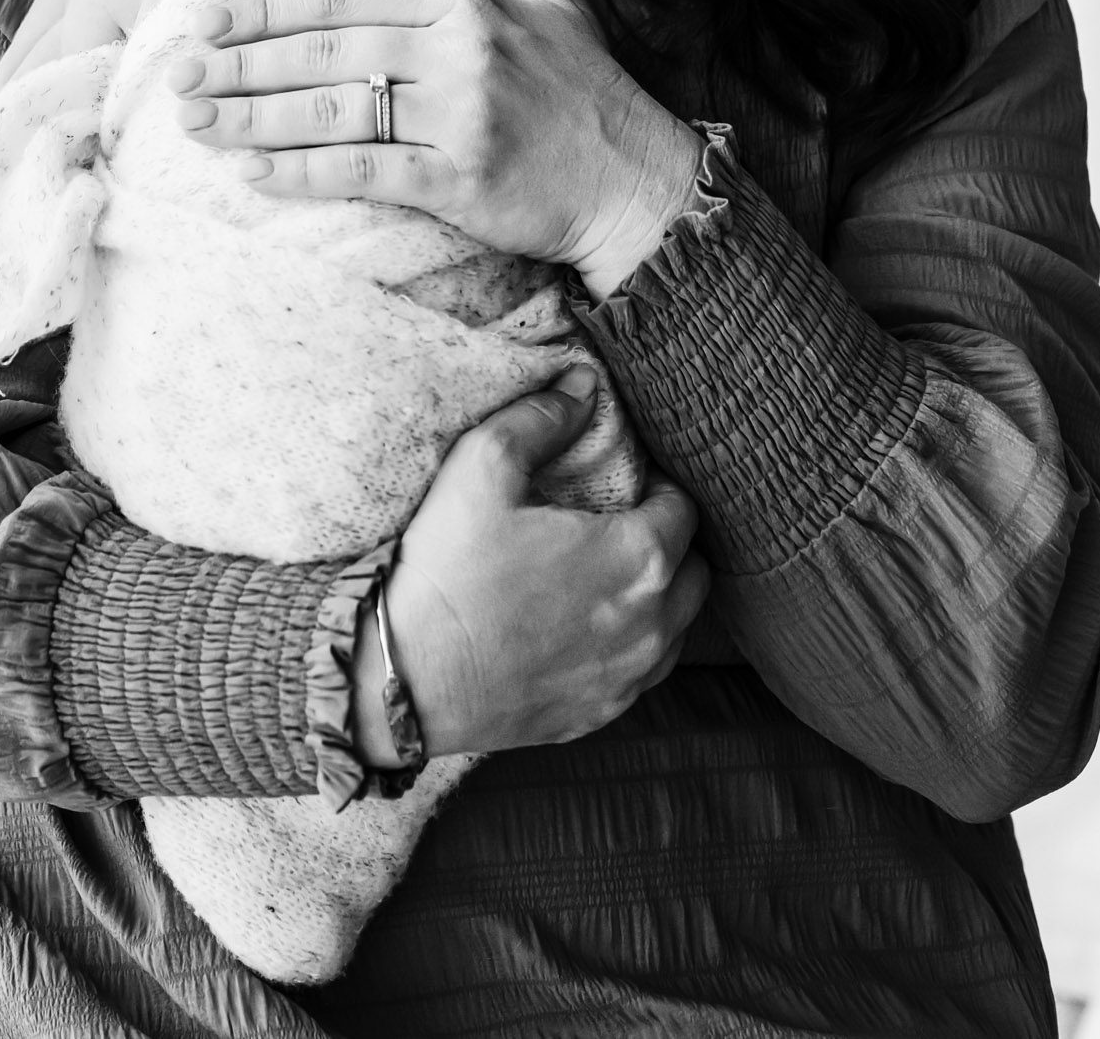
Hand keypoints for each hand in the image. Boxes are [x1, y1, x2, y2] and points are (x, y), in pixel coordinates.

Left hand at [169, 0, 703, 293]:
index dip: (264, 6)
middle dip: (240, 62)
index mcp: (464, 0)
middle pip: (324, 48)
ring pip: (333, 108)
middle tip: (174, 74)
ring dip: (253, 116)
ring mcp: (460, 115)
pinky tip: (253, 172)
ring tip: (192, 121)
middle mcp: (459, 48)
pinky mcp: (462, 180)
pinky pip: (364, 170)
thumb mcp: (533, 0)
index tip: (203, 18)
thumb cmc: (579, 88)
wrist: (633, 176)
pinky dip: (303, 172)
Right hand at [352, 368, 709, 761]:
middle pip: (695, 572)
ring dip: (657, 597)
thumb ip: (544, 416)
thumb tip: (586, 382)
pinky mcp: (599, 716)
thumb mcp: (484, 467)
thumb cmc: (448, 570)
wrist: (403, 679)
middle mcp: (650, 626)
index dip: (660, 487)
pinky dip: (629, 646)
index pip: (685, 510)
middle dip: (670, 542)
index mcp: (637, 559)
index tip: (627, 482)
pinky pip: (640, 675)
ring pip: (676, 629)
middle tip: (621, 523)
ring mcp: (627, 680)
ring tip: (604, 573)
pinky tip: (582, 625)